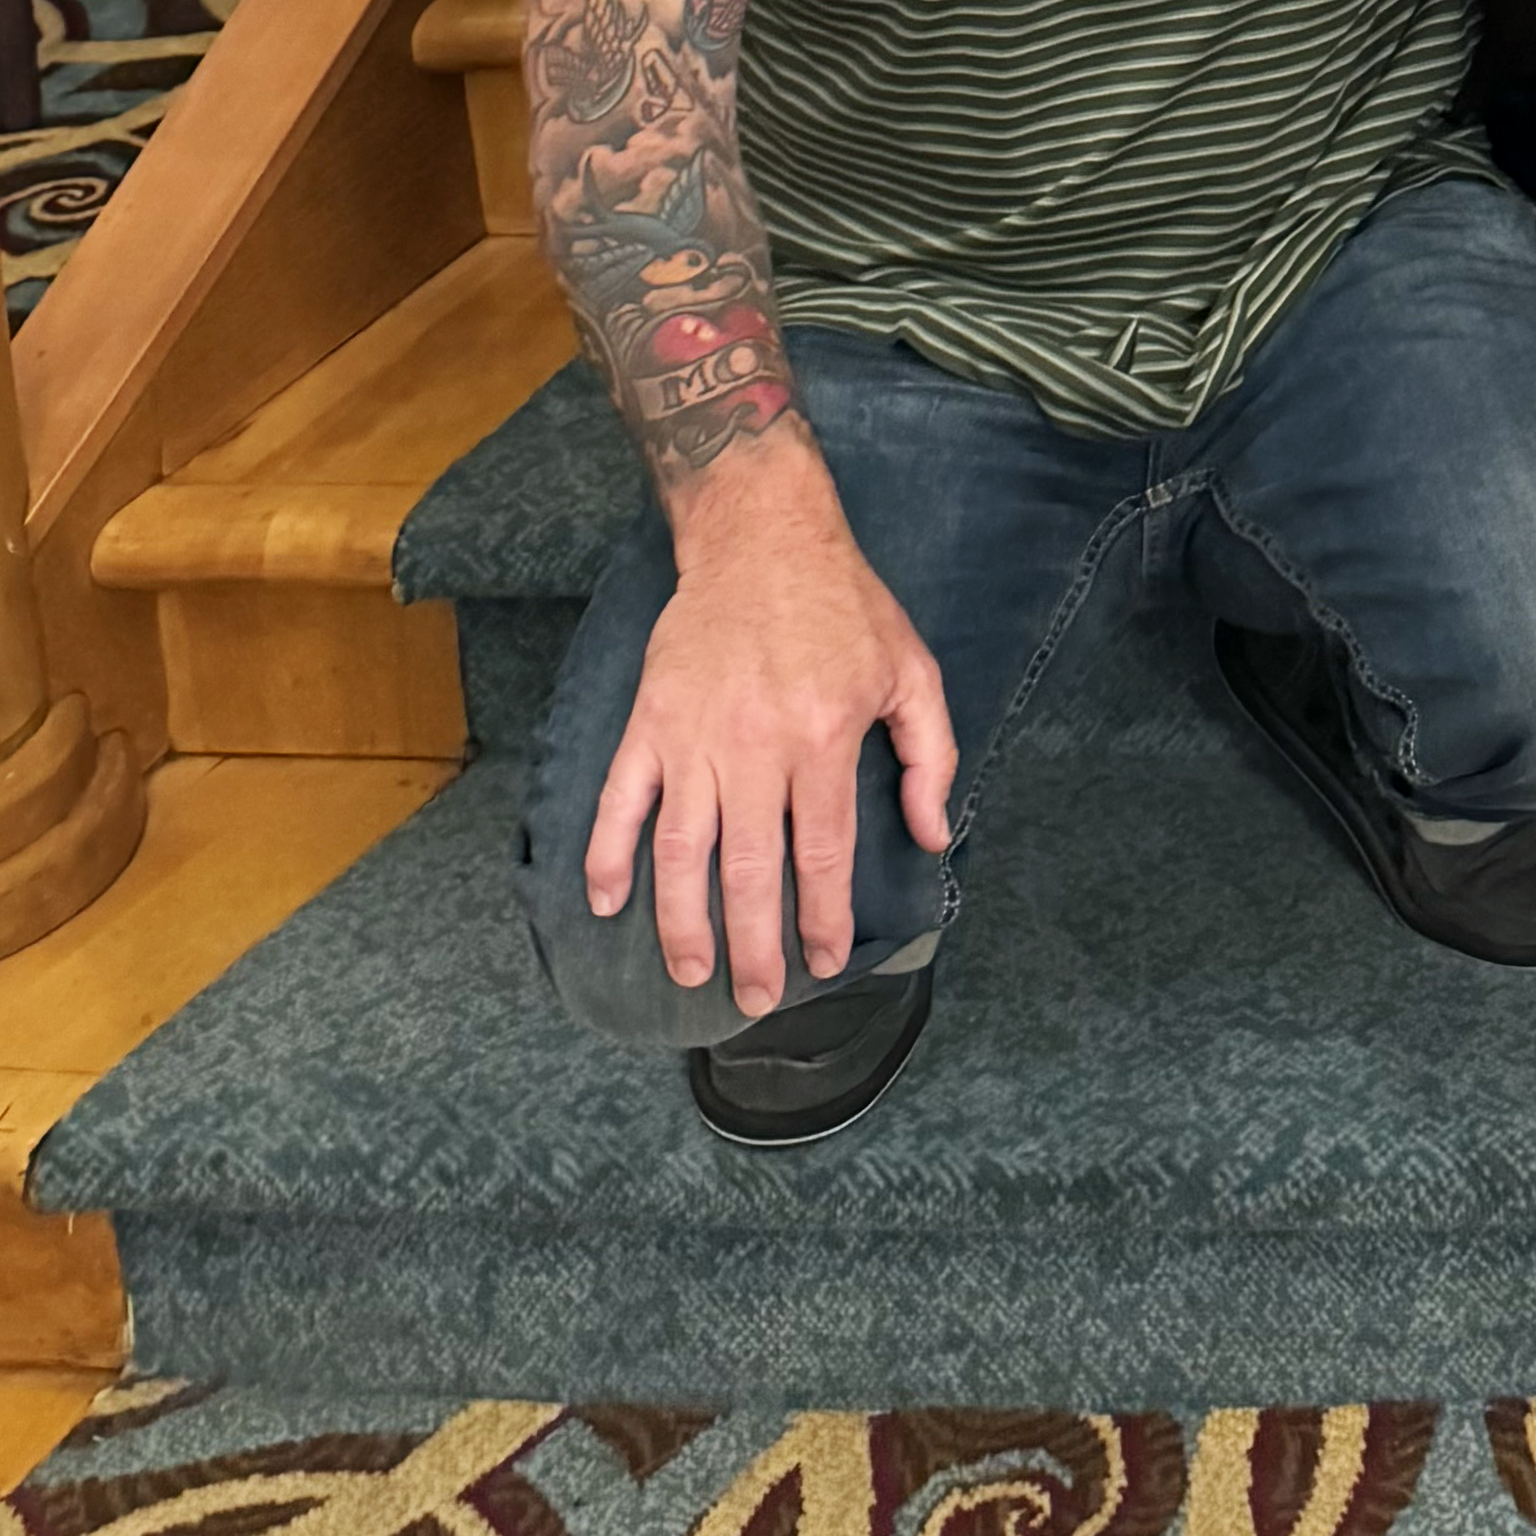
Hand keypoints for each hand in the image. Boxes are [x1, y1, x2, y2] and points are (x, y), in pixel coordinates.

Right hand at [580, 461, 958, 1021]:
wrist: (762, 536)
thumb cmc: (846, 605)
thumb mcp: (912, 669)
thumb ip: (931, 755)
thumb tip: (930, 837)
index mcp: (824, 737)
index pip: (822, 852)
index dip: (824, 917)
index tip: (825, 964)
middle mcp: (756, 745)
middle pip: (750, 870)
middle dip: (753, 945)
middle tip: (752, 999)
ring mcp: (695, 736)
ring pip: (681, 850)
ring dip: (681, 920)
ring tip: (689, 971)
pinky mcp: (651, 722)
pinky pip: (621, 799)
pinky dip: (606, 852)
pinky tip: (604, 901)